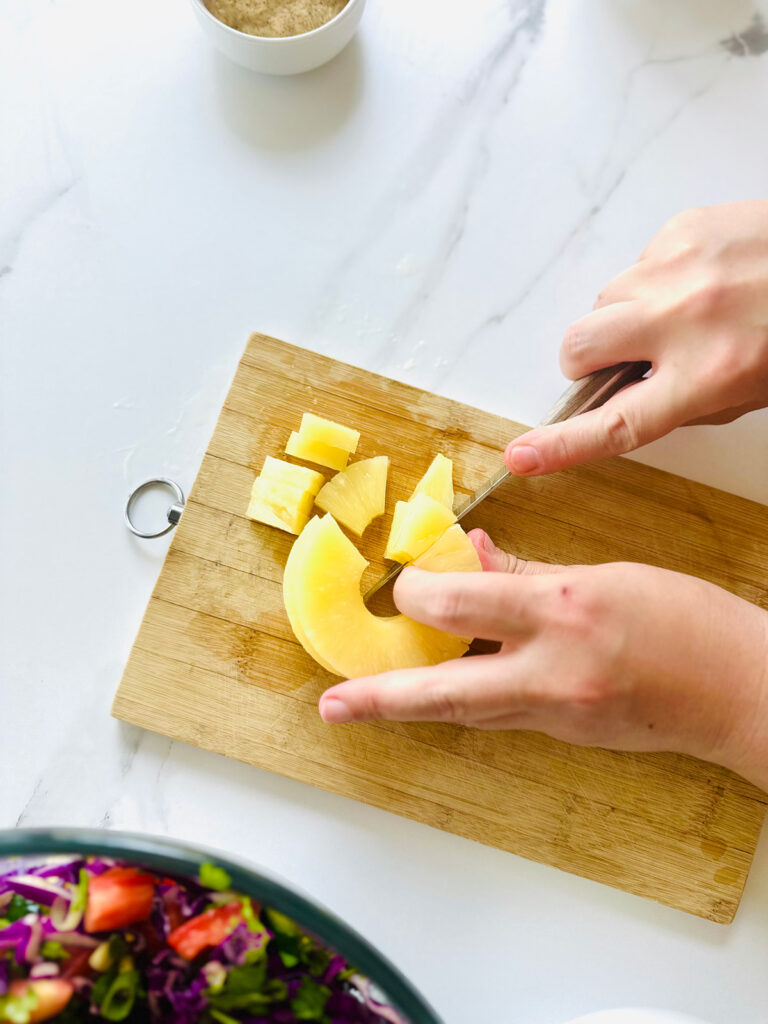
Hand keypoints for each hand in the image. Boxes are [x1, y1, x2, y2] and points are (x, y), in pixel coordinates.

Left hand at [318, 530, 767, 788]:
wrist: (741, 693)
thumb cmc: (687, 623)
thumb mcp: (606, 576)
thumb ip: (526, 571)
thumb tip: (467, 555)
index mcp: (562, 612)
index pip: (459, 602)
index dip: (418, 591)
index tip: (405, 584)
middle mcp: (552, 672)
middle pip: (444, 691)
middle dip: (380, 699)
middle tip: (333, 705)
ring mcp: (557, 714)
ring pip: (466, 711)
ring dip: (414, 706)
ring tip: (368, 702)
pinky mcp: (565, 736)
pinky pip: (501, 715)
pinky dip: (470, 699)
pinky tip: (452, 682)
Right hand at [506, 201, 767, 475]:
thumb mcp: (750, 391)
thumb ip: (683, 402)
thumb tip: (628, 395)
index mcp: (709, 375)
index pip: (616, 423)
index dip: (562, 445)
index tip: (522, 456)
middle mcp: (685, 320)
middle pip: (580, 348)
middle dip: (584, 361)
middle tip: (618, 361)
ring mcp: (678, 269)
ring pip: (604, 302)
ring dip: (624, 316)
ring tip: (677, 312)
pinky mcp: (681, 229)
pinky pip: (637, 264)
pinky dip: (655, 280)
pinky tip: (698, 279)